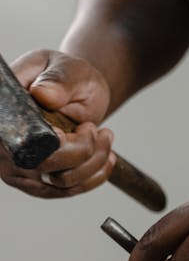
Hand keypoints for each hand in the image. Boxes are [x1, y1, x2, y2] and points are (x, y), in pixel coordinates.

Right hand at [0, 50, 114, 197]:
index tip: (86, 129)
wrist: (78, 92)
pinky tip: (105, 158)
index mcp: (4, 109)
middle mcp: (3, 142)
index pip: (24, 140)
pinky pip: (66, 191)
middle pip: (43, 167)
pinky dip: (93, 177)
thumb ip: (58, 79)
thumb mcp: (68, 69)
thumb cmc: (69, 78)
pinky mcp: (35, 182)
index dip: (59, 145)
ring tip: (105, 137)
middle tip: (98, 128)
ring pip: (59, 183)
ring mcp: (16, 166)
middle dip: (84, 152)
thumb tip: (43, 94)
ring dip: (93, 164)